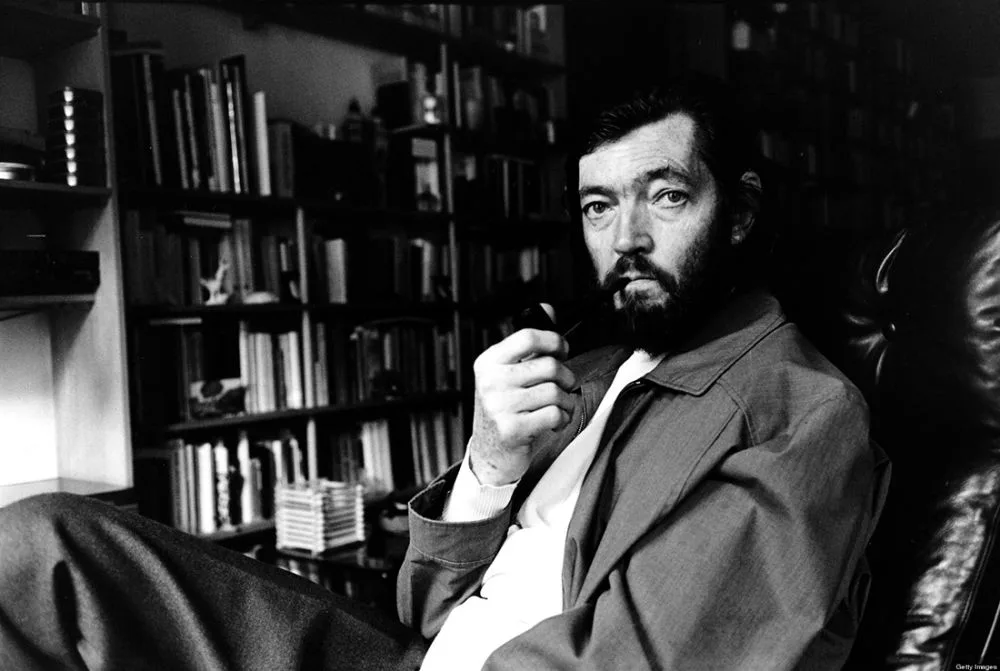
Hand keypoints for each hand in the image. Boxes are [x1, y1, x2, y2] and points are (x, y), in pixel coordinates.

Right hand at [469, 328, 576, 485]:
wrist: (490, 453)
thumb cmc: (505, 409)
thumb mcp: (509, 374)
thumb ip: (528, 344)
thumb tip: (549, 309)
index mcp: (488, 362)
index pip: (528, 337)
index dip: (554, 341)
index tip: (562, 350)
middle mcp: (491, 382)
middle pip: (549, 366)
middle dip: (565, 377)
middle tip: (562, 387)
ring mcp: (500, 406)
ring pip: (555, 392)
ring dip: (566, 402)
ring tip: (557, 408)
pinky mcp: (512, 429)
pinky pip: (555, 414)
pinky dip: (562, 419)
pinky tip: (553, 422)